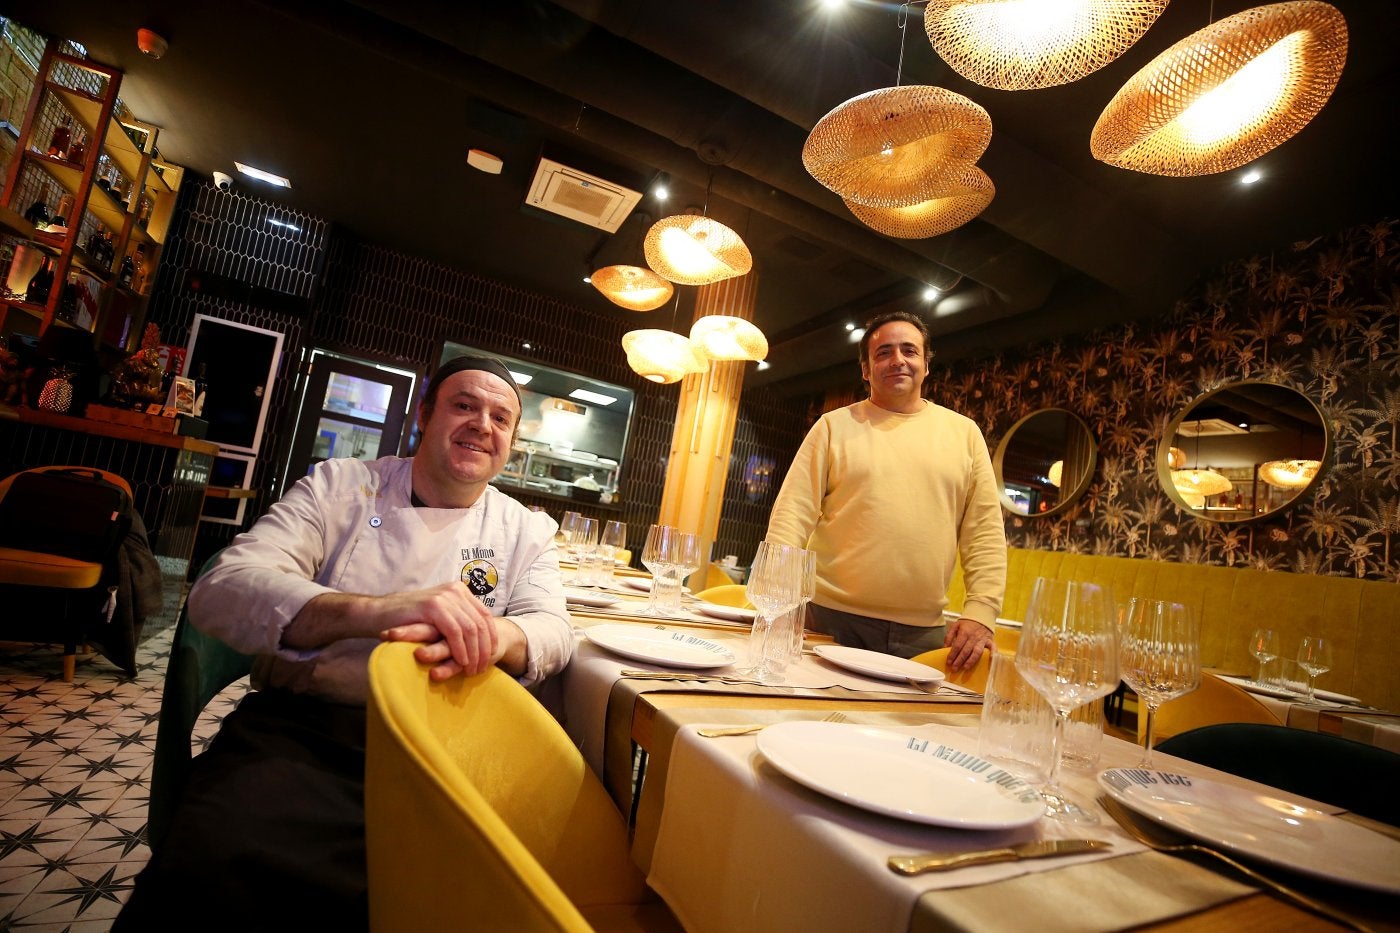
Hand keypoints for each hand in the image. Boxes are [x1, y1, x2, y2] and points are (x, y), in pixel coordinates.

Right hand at [375, 582, 502, 680]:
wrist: (380, 613)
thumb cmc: (409, 618)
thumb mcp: (439, 615)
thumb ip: (457, 618)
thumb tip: (480, 635)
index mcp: (459, 590)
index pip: (484, 615)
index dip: (491, 637)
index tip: (492, 655)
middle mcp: (455, 591)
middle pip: (480, 623)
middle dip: (484, 649)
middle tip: (482, 668)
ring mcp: (444, 597)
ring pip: (470, 629)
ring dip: (473, 652)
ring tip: (472, 669)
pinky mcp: (433, 607)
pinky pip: (454, 632)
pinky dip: (460, 649)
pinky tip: (461, 662)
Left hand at [943, 617, 991, 671]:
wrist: (981, 615)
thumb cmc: (967, 622)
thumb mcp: (955, 625)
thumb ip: (949, 636)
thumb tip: (945, 647)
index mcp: (964, 633)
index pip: (957, 646)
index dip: (952, 655)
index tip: (948, 662)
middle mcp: (973, 637)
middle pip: (965, 651)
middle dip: (959, 661)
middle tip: (954, 669)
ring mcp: (982, 640)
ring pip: (977, 652)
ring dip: (971, 661)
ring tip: (966, 668)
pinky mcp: (990, 641)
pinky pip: (993, 647)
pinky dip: (992, 653)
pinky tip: (989, 660)